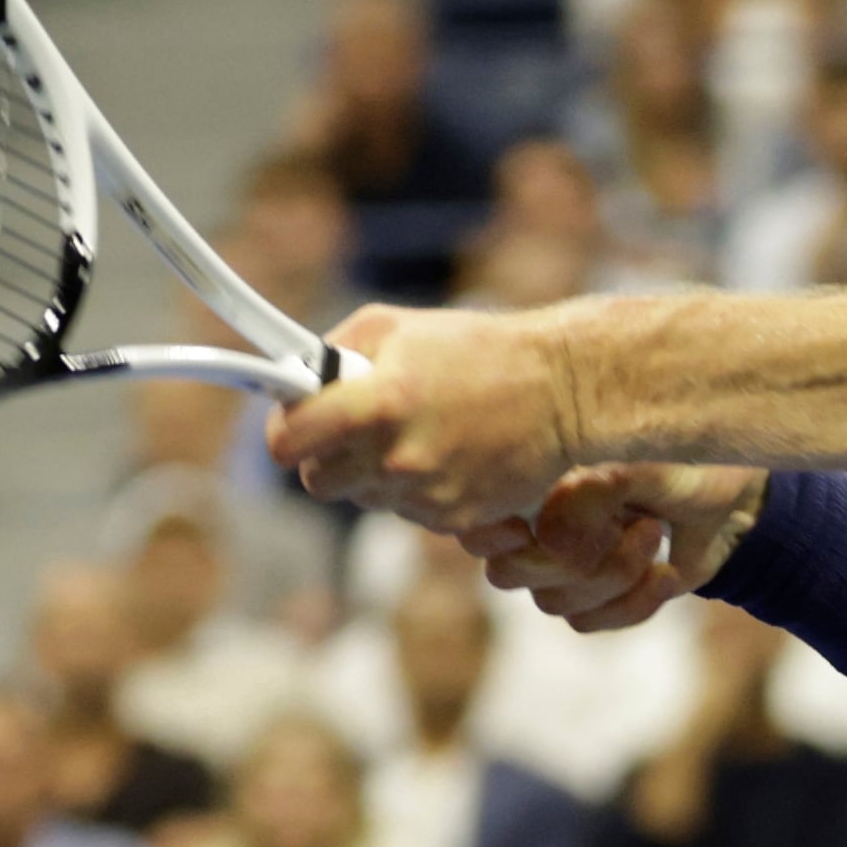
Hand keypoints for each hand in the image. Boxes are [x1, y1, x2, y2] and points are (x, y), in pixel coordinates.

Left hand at [266, 303, 578, 529]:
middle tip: (358, 425)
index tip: (292, 424)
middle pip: (318, 482)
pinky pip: (408, 512)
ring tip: (419, 431)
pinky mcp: (453, 521)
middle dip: (328, 455)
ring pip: (364, 498)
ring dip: (376, 471)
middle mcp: (398, 457)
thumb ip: (333, 354)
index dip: (283, 432)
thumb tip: (291, 381)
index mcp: (379, 401)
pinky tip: (448, 454)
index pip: (287, 442)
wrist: (563, 390)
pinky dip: (417, 489)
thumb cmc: (480, 350)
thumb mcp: (396, 326)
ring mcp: (427, 495)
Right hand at [466, 463, 764, 631]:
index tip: (531, 525)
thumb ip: (590, 491)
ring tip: (654, 532)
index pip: (474, 523)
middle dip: (575, 556)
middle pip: (509, 574)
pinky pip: (587, 623)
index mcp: (530, 479)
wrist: (731, 496)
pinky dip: (635, 603)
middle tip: (631, 520)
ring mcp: (560, 567)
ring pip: (552, 602)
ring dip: (615, 574)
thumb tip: (549, 530)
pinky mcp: (594, 600)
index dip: (490, 535)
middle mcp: (533, 524)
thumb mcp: (642, 464)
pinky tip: (666, 572)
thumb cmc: (682, 461)